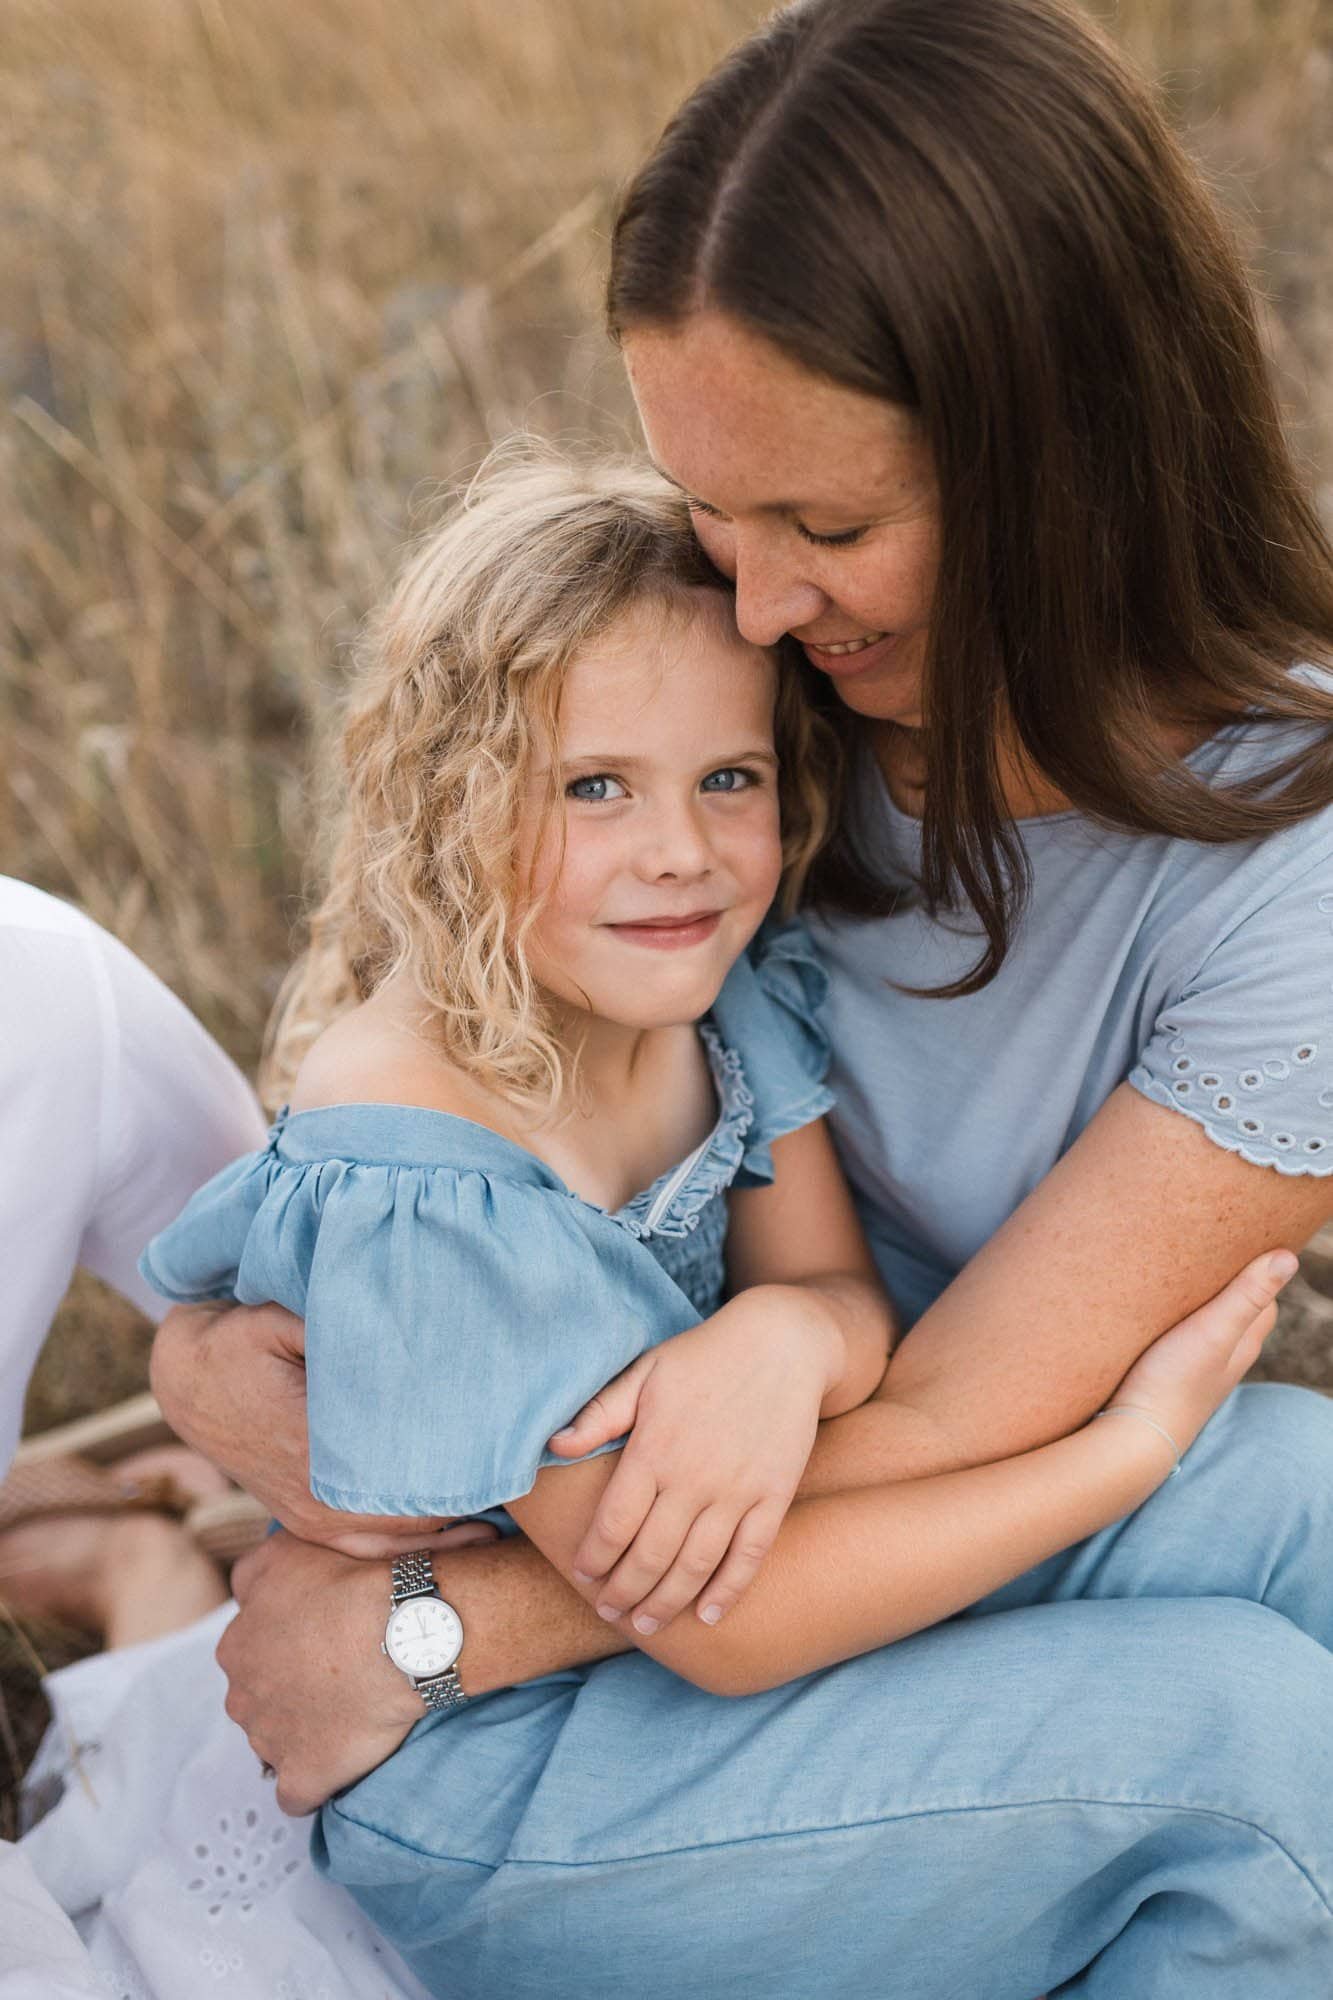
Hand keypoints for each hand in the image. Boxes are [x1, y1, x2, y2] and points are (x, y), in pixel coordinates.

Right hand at [151, 1301, 494, 1556]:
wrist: (189, 1381)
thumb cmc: (241, 1340)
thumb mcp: (282, 1317)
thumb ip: (342, 1327)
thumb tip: (409, 1327)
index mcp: (321, 1451)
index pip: (412, 1477)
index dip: (468, 1470)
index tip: (514, 1453)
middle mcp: (320, 1500)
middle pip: (417, 1518)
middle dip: (472, 1501)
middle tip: (528, 1482)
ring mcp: (313, 1520)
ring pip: (398, 1543)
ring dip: (451, 1532)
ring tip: (512, 1516)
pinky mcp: (309, 1523)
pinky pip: (373, 1551)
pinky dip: (418, 1548)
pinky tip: (466, 1537)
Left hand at [217, 1522, 491, 1814]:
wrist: (401, 1629)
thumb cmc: (354, 1581)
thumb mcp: (290, 1547)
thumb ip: (257, 1563)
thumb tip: (246, 1580)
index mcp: (236, 1643)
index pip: (248, 1651)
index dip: (286, 1646)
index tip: (320, 1640)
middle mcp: (241, 1695)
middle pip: (257, 1698)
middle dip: (288, 1691)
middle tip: (337, 1674)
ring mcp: (269, 1741)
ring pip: (276, 1742)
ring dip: (304, 1731)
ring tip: (350, 1710)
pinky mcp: (302, 1776)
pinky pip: (298, 1793)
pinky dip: (315, 1781)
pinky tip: (342, 1760)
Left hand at [545, 1285, 841, 1631]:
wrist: (782, 1344)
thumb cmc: (704, 1357)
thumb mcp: (645, 1372)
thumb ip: (600, 1414)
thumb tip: (553, 1446)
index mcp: (654, 1449)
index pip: (614, 1523)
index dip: (595, 1557)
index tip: (583, 1575)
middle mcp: (693, 1478)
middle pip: (650, 1555)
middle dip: (624, 1592)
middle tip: (609, 1612)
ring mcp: (737, 1491)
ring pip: (695, 1564)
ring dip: (667, 1602)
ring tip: (647, 1625)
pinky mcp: (773, 1496)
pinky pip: (748, 1555)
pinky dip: (728, 1591)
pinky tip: (708, 1615)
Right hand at [1104, 1249, 1297, 1467]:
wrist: (1135, 1434)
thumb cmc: (1175, 1382)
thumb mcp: (1213, 1331)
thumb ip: (1247, 1295)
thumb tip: (1289, 1257)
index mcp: (1245, 1342)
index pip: (1266, 1298)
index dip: (1258, 1269)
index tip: (1240, 1239)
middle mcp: (1227, 1355)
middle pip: (1239, 1310)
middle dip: (1230, 1281)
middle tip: (1208, 1249)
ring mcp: (1199, 1367)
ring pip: (1211, 1325)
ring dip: (1203, 1300)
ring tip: (1181, 1272)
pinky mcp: (1171, 1373)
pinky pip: (1185, 1338)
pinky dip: (1180, 1319)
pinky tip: (1159, 1312)